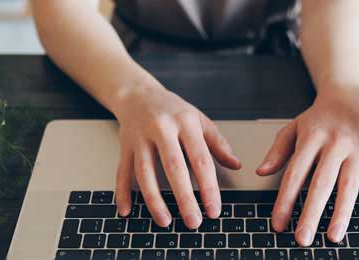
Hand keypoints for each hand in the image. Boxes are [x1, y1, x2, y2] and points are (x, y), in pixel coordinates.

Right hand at [112, 81, 240, 228]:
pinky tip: (127, 210)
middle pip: (173, 167)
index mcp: (186, 123)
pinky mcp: (124, 146)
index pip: (201, 159)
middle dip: (184, 197)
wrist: (138, 94)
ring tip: (165, 221)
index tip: (214, 210)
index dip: (209, 187)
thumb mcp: (199, 120)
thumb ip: (218, 143)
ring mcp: (140, 138)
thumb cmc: (173, 109)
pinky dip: (123, 192)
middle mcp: (162, 129)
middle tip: (193, 222)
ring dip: (154, 199)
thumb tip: (236, 165)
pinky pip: (122, 172)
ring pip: (145, 172)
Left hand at [256, 88, 358, 245]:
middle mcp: (335, 145)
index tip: (278, 222)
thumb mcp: (292, 128)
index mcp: (312, 138)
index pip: (295, 173)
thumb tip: (261, 172)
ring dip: (341, 213)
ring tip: (333, 236)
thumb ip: (278, 151)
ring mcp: (355, 152)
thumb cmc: (317, 119)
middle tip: (303, 237)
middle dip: (312, 212)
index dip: (285, 200)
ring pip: (349, 186)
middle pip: (322, 183)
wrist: (346, 100)